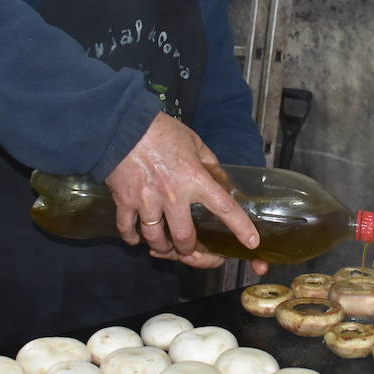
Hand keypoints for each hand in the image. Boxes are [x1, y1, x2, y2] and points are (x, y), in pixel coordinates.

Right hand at [105, 112, 260, 260]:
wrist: (122, 124)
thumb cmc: (160, 130)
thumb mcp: (194, 142)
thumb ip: (209, 164)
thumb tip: (221, 182)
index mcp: (194, 178)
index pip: (224, 208)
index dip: (240, 228)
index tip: (251, 243)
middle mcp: (172, 194)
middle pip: (184, 237)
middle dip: (189, 249)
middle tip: (189, 249)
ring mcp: (147, 200)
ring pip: (155, 239)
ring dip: (162, 247)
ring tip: (164, 247)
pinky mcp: (125, 200)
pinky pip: (127, 228)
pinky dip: (132, 237)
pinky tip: (136, 239)